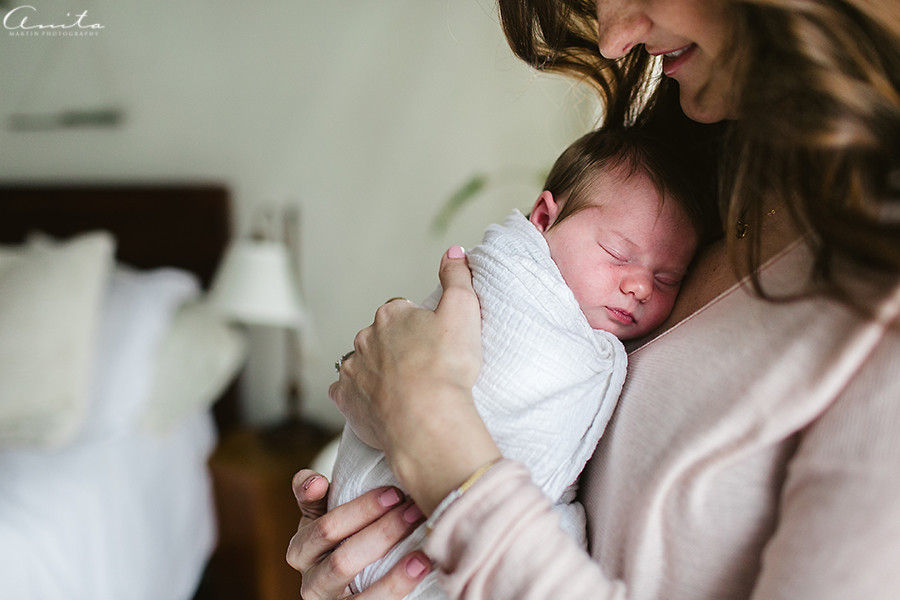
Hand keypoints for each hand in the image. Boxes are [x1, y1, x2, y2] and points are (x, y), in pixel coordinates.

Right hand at [286, 469, 430, 598]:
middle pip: (343, 561)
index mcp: (301, 550)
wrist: (353, 581)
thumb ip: (314, 496)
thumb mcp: (323, 516)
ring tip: (422, 554)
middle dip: (383, 534)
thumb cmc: (341, 538)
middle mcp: (311, 583)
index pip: (326, 529)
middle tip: (414, 512)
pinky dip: (399, 589)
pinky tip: (421, 570)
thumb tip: (314, 481)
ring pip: (360, 596)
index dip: (361, 510)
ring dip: (395, 575)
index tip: (394, 493)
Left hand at [330, 247, 501, 512]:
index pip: (400, 312)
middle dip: (395, 349)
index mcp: (391, 315)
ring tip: (404, 392)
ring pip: (362, 365)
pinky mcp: (345, 399)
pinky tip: (380, 405)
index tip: (432, 343)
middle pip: (379, 338)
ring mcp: (352, 369)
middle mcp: (365, 338)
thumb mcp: (464, 311)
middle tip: (421, 369)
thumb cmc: (447, 367)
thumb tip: (454, 251)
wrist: (428, 419)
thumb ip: (457, 278)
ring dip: (377, 373)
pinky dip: (360, 397)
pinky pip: (347, 394)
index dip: (417, 326)